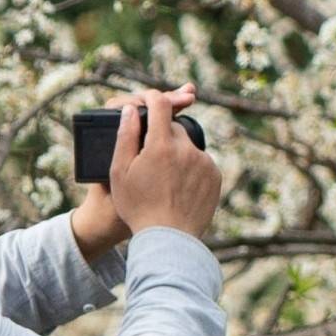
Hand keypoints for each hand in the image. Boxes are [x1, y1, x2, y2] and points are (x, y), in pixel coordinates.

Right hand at [77, 86, 220, 247]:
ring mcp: (204, 163)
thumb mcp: (120, 172)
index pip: (160, 104)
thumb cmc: (139, 207)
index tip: (147, 99)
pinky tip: (179, 186)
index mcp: (161, 145)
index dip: (152, 97)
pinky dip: (191, 168)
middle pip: (174, 127)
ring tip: (164, 177)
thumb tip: (130, 109)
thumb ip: (125, 136)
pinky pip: (201, 163)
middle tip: (150, 154)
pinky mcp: (215, 176)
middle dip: (162, 134)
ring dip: (177, 152)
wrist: (169, 239)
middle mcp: (186, 150)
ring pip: (188, 146)